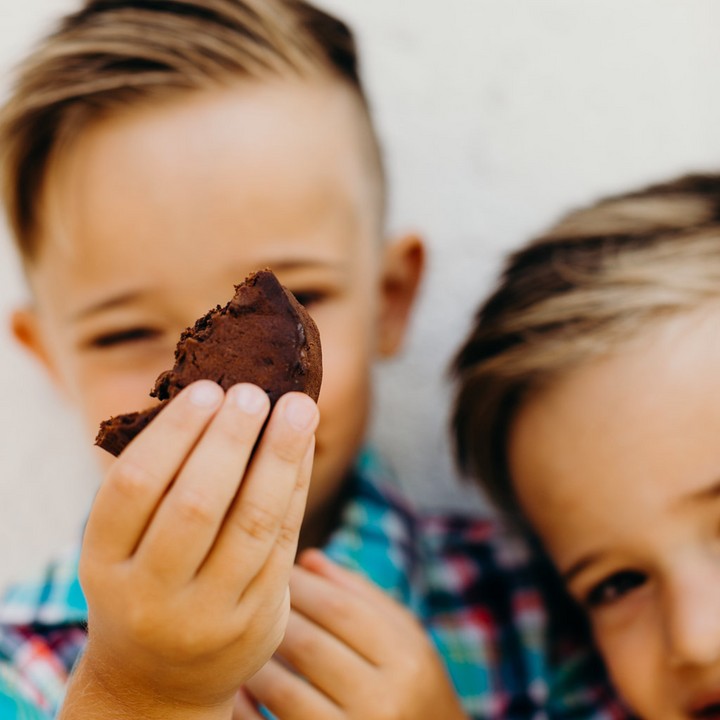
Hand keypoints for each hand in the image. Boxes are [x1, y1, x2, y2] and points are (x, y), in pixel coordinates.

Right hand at [60, 381, 318, 719]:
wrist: (159, 681)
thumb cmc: (144, 584)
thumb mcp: (126, 547)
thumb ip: (159, 487)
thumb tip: (216, 399)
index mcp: (104, 564)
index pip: (134, 486)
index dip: (173, 433)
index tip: (207, 389)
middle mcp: (150, 594)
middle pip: (196, 503)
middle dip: (230, 439)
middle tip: (253, 391)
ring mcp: (206, 613)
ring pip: (252, 522)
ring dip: (280, 457)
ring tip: (298, 407)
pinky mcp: (256, 619)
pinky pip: (284, 540)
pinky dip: (297, 487)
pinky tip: (304, 449)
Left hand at [233, 550, 467, 719]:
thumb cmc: (413, 684)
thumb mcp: (405, 637)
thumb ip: (362, 595)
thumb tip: (309, 559)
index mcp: (406, 660)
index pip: (340, 609)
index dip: (303, 587)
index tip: (281, 571)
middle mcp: (383, 701)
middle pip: (307, 645)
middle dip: (273, 617)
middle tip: (250, 599)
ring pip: (282, 689)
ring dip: (255, 660)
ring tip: (241, 639)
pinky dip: (244, 710)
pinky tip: (238, 691)